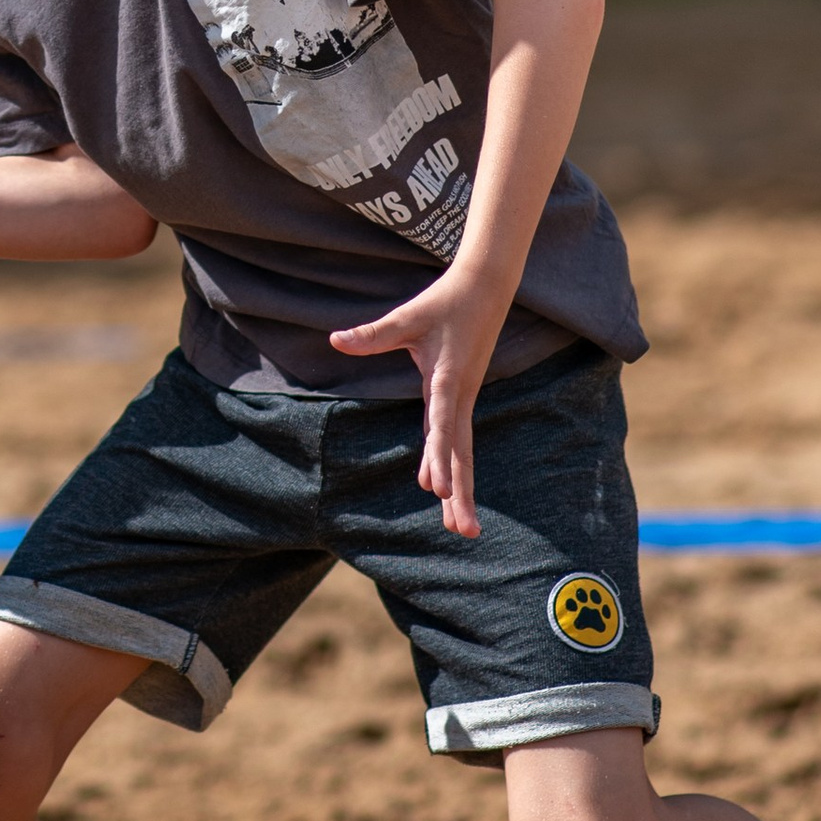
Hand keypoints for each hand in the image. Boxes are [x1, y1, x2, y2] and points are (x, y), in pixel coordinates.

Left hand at [329, 275, 502, 538]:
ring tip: (458, 528)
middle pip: (460, 453)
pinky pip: (453, 436)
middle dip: (462, 494)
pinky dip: (447, 462)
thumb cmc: (444, 302)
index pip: (443, 427)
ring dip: (459, 486)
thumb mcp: (407, 316)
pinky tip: (437, 486)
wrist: (486, 288)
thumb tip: (335, 340)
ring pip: (460, 450)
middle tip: (464, 533)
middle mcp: (460, 396)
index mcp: (449, 380)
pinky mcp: (459, 395)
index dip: (441, 458)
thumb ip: (373, 334)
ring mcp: (463, 398)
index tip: (441, 491)